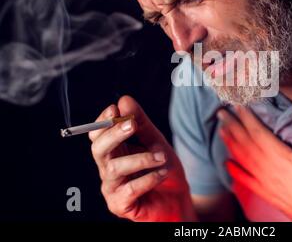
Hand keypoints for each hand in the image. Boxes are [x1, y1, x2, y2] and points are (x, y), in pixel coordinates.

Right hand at [89, 95, 195, 221]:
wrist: (179, 200)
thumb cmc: (164, 170)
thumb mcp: (157, 142)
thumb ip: (142, 124)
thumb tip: (124, 100)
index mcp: (114, 151)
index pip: (98, 134)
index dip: (103, 121)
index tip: (115, 109)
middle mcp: (108, 168)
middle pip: (98, 149)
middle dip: (114, 134)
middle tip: (133, 125)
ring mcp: (112, 188)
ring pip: (114, 168)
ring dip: (141, 158)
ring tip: (162, 157)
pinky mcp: (120, 205)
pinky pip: (129, 189)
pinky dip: (148, 178)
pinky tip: (163, 173)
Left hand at [218, 105, 291, 221]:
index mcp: (281, 158)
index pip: (258, 133)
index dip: (247, 117)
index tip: (238, 104)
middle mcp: (268, 169)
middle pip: (246, 143)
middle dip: (233, 126)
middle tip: (220, 112)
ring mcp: (265, 182)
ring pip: (243, 159)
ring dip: (231, 143)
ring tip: (221, 130)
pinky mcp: (267, 193)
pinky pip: (246, 181)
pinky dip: (235, 171)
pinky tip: (227, 165)